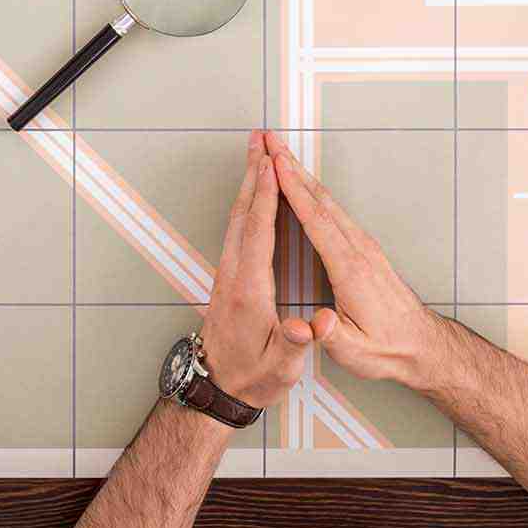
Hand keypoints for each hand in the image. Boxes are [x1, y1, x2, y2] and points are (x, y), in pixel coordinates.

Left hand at [192, 130, 315, 407]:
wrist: (218, 389)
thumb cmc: (253, 378)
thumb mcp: (281, 369)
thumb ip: (295, 345)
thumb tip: (309, 326)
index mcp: (250, 290)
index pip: (258, 233)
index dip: (266, 198)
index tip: (271, 165)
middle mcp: (234, 274)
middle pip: (243, 213)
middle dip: (253, 173)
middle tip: (260, 138)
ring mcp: (228, 273)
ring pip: (237, 217)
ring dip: (248, 182)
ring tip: (256, 151)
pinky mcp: (229, 276)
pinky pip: (237, 228)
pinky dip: (247, 201)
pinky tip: (253, 192)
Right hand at [268, 132, 452, 389]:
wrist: (422, 346)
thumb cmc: (388, 350)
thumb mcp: (357, 353)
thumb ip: (335, 336)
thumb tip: (319, 322)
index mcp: (350, 270)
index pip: (317, 221)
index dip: (293, 191)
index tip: (273, 164)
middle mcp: (359, 250)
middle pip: (321, 200)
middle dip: (293, 168)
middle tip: (270, 140)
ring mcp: (364, 246)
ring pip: (328, 202)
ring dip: (302, 175)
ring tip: (280, 153)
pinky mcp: (365, 250)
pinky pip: (334, 212)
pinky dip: (314, 193)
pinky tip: (304, 185)